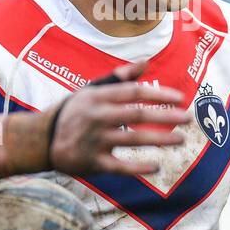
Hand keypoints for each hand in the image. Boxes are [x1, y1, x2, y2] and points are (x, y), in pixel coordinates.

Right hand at [48, 61, 190, 176]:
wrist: (41, 139)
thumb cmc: (73, 111)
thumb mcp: (91, 89)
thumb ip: (119, 77)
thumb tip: (146, 62)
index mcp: (99, 97)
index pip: (134, 92)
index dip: (159, 94)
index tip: (180, 98)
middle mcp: (97, 116)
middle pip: (137, 114)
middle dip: (166, 116)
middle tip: (188, 119)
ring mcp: (95, 140)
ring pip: (133, 140)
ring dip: (160, 140)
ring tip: (181, 140)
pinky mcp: (93, 162)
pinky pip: (120, 166)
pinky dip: (139, 167)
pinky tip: (157, 166)